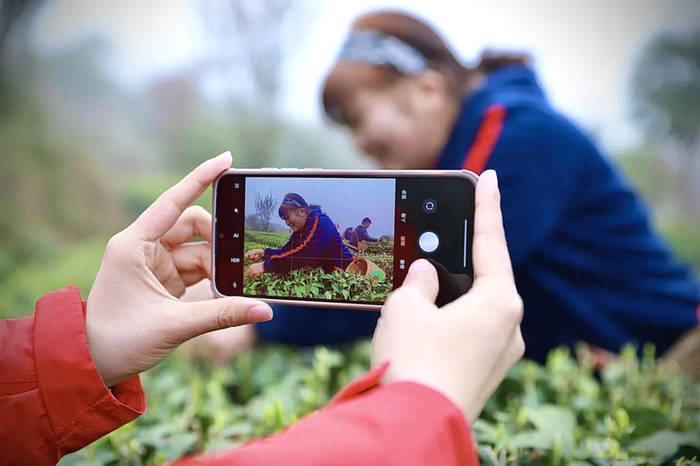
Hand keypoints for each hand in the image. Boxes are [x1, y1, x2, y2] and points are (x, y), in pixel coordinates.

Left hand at [86, 152, 273, 386]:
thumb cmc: (119, 341)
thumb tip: (266, 310)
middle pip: (192, 226)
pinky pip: (197, 269)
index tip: (226, 160)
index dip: (200, 179)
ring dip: (221, 262)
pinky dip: (215, 277)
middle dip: (220, 238)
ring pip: (199, 250)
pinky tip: (234, 287)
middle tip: (247, 253)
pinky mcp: (164, 281)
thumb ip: (222, 314)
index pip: (173, 202)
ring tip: (247, 277)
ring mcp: (155, 264)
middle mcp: (143, 248)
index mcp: (134, 245)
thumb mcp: (174, 325)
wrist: (91, 365)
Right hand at [371, 170, 523, 421]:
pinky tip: (421, 317)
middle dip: (459, 258)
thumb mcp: (406, 307)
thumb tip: (426, 276)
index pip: (493, 242)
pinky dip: (447, 319)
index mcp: (500, 303)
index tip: (489, 176)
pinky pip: (466, 333)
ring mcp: (498, 356)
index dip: (487, 206)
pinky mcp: (482, 375)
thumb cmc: (413, 362)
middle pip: (484, 278)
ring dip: (449, 293)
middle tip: (440, 236)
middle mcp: (508, 329)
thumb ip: (419, 282)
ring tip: (419, 281)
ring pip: (472, 308)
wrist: (413, 427)